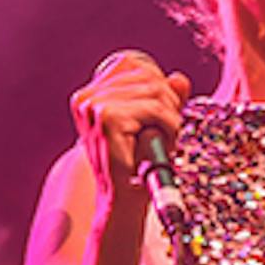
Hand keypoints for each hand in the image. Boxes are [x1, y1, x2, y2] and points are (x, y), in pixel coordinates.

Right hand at [68, 51, 191, 205]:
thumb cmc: (135, 163)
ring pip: (155, 91)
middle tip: (169, 128)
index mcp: (89, 94)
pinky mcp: (107, 119)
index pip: (131, 63)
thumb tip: (179, 79)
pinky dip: (170, 124)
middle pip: (146, 75)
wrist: (122, 200)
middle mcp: (85, 97)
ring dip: (172, 115)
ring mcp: (93, 106)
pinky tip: (167, 141)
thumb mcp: (150, 122)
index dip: (156, 82)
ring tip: (166, 138)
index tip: (162, 109)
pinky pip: (155, 109)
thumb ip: (165, 97)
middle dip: (168, 100)